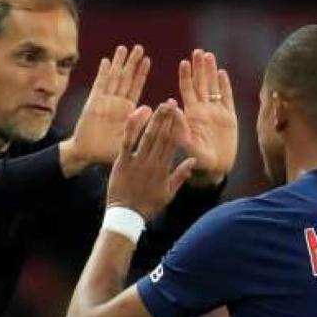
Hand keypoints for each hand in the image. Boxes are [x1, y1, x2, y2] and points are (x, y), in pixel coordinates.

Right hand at [59, 45, 150, 176]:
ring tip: (123, 48)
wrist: (87, 153)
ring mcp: (104, 101)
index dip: (141, 74)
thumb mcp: (129, 138)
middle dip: (132, 63)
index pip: (136, 88)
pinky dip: (102, 73)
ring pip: (113, 78)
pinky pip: (99, 85)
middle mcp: (116, 103)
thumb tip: (149, 107)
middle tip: (139, 47)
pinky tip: (106, 61)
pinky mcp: (92, 102)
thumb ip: (138, 124)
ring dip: (118, 63)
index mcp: (128, 111)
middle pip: (126, 78)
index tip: (148, 60)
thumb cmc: (109, 151)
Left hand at [106, 100, 196, 220]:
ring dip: (156, 119)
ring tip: (161, 105)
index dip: (178, 126)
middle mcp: (153, 162)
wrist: (126, 215)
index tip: (180, 113)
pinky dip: (133, 126)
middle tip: (172, 102)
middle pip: (163, 136)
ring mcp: (137, 161)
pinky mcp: (122, 161)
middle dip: (168, 118)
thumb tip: (193, 161)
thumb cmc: (147, 206)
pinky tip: (137, 112)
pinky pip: (128, 140)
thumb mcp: (168, 193)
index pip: (174, 143)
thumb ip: (181, 175)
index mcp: (164, 169)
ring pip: (149, 136)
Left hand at [175, 49, 236, 186]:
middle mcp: (203, 110)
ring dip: (211, 72)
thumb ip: (180, 127)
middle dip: (199, 68)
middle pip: (201, 84)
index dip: (186, 76)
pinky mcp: (230, 118)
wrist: (216, 170)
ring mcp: (216, 112)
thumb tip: (173, 108)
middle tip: (198, 52)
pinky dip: (225, 86)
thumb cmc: (197, 160)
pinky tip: (222, 73)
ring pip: (214, 87)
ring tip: (209, 55)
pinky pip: (227, 98)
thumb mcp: (187, 144)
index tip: (184, 62)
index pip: (187, 90)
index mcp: (191, 115)